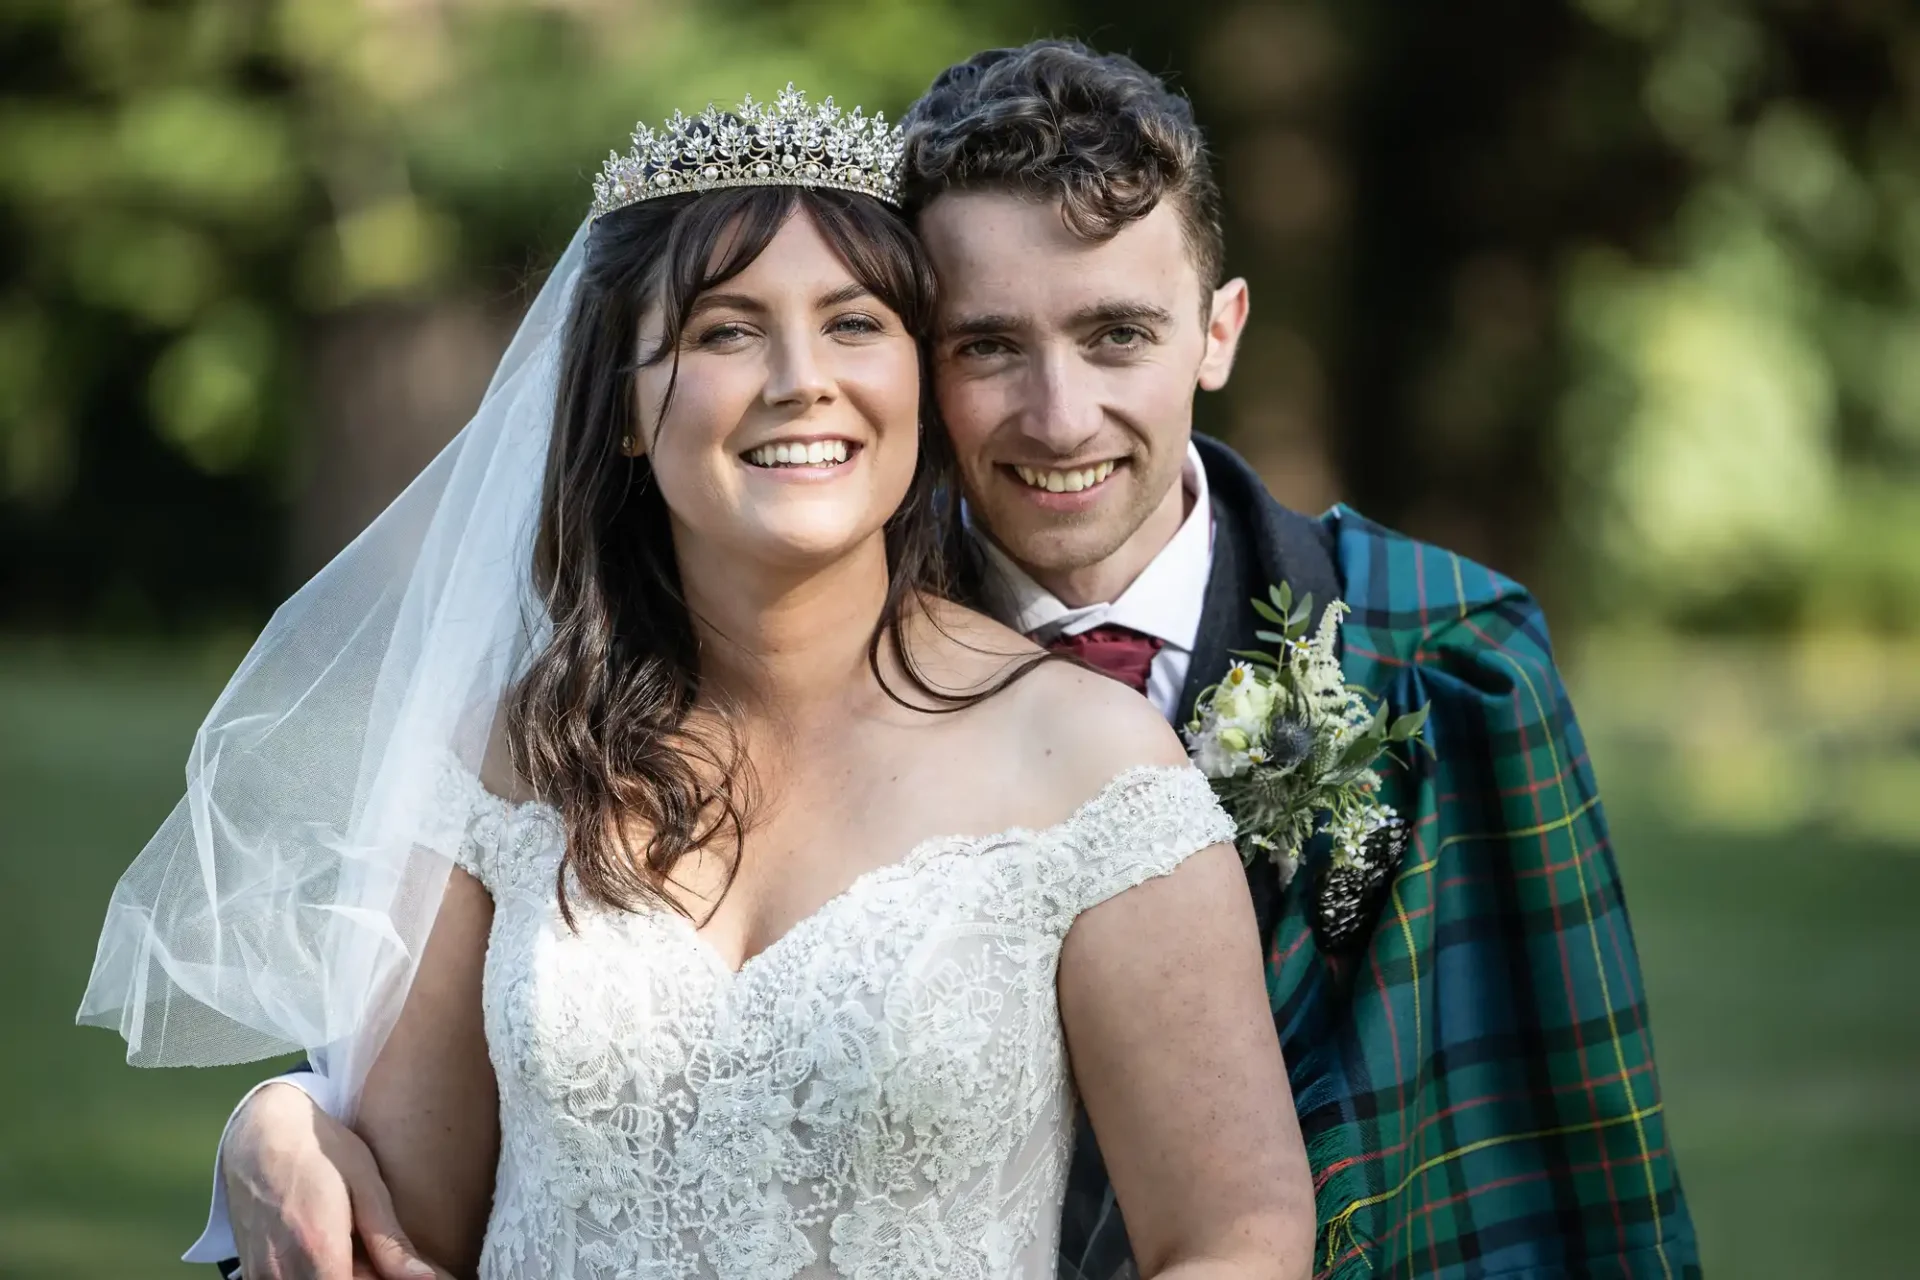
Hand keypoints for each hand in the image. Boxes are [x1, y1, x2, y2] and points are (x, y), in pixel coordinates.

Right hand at [224, 1081, 440, 1279]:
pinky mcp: (250, 1273)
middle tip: (378, 1256)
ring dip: (340, 1276)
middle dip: (365, 1278)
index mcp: (319, 1251)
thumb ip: (390, 1242)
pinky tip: (333, 1253)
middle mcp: (283, 1273)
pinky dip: (316, 1276)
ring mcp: (260, 1276)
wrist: (258, 1132)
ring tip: (356, 1248)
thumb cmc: (320, 1150)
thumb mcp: (365, 1185)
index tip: (391, 1269)